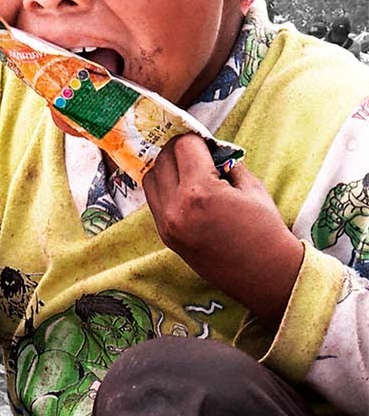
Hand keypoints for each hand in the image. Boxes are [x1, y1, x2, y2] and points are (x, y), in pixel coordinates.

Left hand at [142, 135, 303, 324]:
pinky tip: (184, 190)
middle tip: (198, 154)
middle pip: (162, 159)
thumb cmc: (265, 230)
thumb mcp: (252, 188)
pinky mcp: (164, 236)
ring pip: (151, 178)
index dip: (197, 140)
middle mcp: (176, 207)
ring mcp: (166, 224)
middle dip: (180, 151)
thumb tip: (210, 150)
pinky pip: (153, 201)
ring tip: (189, 172)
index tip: (207, 144)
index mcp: (200, 191)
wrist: (265, 275)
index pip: (183, 146)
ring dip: (167, 168)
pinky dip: (164, 189)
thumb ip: (226, 164)